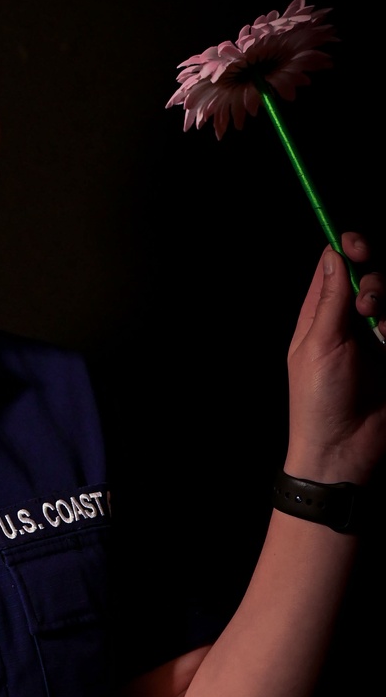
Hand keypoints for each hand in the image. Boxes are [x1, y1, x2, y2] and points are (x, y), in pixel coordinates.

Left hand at [284, 232, 384, 484]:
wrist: (346, 451)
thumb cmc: (319, 402)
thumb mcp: (319, 345)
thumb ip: (330, 300)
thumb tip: (332, 254)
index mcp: (318, 316)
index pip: (334, 266)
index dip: (347, 249)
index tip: (356, 245)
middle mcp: (348, 321)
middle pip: (370, 276)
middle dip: (374, 278)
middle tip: (368, 303)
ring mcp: (375, 338)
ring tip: (378, 326)